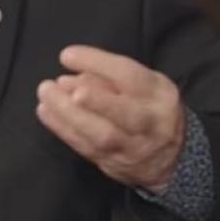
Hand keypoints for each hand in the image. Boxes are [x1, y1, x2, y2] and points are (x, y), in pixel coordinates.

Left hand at [35, 44, 185, 190]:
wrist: (174, 157)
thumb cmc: (150, 107)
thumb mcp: (143, 83)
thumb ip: (110, 77)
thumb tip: (71, 79)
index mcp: (159, 94)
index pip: (129, 76)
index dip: (97, 63)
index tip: (67, 56)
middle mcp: (150, 122)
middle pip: (123, 112)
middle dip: (91, 99)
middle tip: (58, 84)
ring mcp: (133, 147)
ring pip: (102, 135)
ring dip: (68, 115)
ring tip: (46, 95)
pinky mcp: (114, 164)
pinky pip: (86, 148)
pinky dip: (63, 129)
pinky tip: (46, 112)